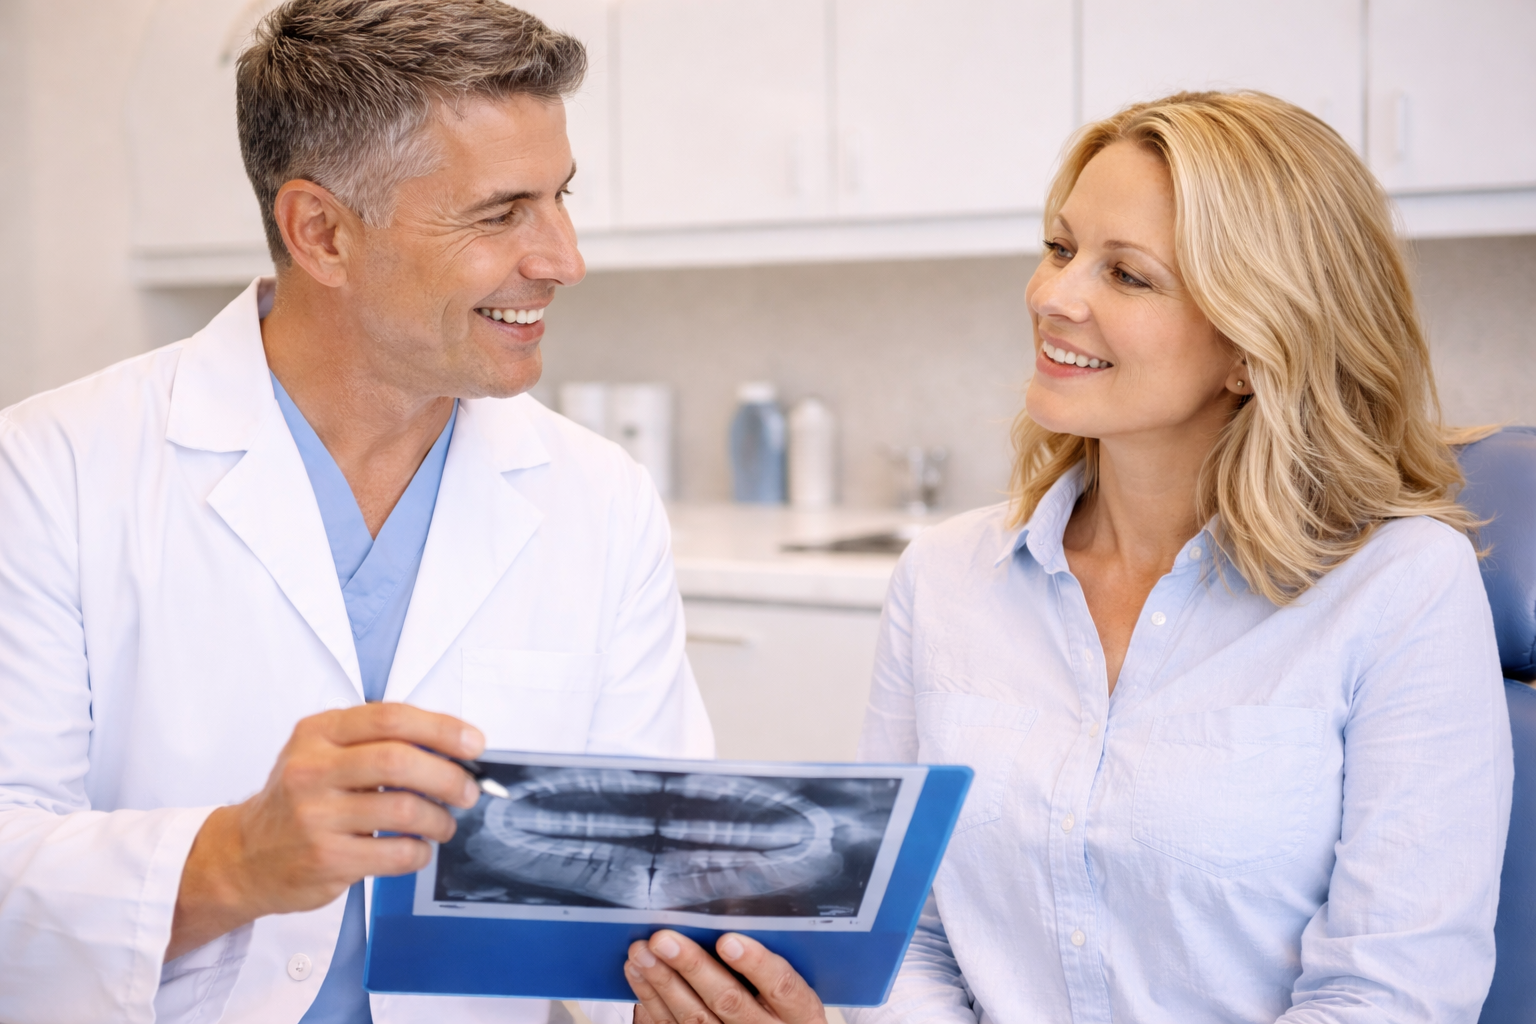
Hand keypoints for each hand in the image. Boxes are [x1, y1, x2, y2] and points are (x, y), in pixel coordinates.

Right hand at [166, 703, 484, 958]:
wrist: (241, 856)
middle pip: (400, 762)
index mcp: (318, 733)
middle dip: (448, 776)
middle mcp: (311, 770)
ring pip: (404, 811)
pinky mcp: (325, 859)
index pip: (390, 717)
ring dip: (440, 819)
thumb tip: (452, 746)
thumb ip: (376, 742)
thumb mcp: (322, 753)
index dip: (441, 729)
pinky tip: (417, 849)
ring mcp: (316, 817)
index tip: (474, 743)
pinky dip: (419, 852)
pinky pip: (395, 854)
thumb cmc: (297, 800)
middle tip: (468, 790)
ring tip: (444, 824)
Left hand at [625, 930, 826, 1023]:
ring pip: (696, 1019)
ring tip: (642, 952)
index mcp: (801, 1014)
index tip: (728, 940)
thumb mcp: (790, 991)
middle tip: (664, 940)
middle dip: (693, 968)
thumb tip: (724, 921)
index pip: (783, 987)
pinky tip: (639, 975)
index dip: (757, 964)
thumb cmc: (781, 1008)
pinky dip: (652, 1000)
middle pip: (730, 1002)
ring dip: (664, 983)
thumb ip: (767, 963)